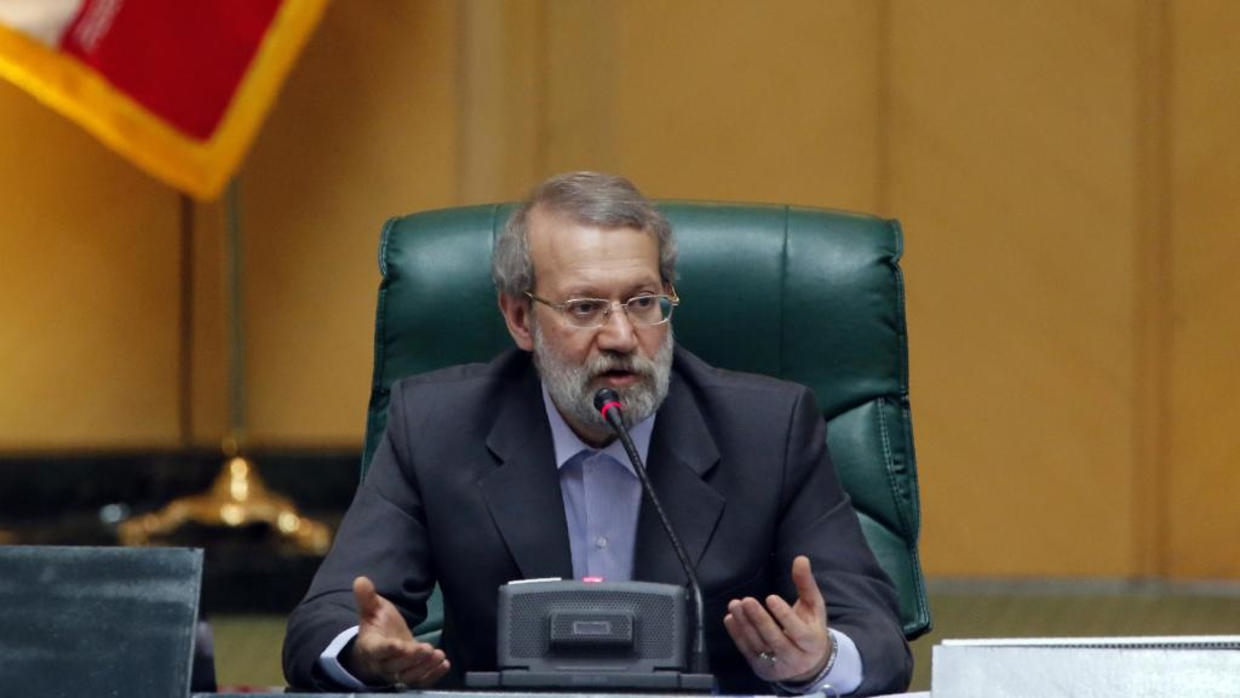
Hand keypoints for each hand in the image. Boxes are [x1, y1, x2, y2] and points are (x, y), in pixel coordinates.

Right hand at [346, 576, 449, 687]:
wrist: (379, 646)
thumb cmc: (377, 625)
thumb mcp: (372, 609)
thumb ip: (367, 597)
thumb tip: (360, 580)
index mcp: (371, 645)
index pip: (378, 649)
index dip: (387, 649)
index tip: (398, 645)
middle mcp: (382, 663)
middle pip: (395, 666)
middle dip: (412, 658)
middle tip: (427, 648)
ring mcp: (396, 672)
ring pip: (408, 676)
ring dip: (424, 667)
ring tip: (439, 655)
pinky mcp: (409, 676)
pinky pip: (419, 681)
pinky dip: (432, 676)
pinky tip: (444, 664)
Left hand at [723, 555, 832, 683]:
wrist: (808, 662)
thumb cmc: (810, 626)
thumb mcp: (814, 606)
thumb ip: (806, 583)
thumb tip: (801, 559)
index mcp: (812, 643)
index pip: (798, 632)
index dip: (784, 616)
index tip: (771, 597)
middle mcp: (795, 658)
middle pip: (775, 641)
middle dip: (759, 620)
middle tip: (746, 601)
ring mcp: (777, 666)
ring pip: (759, 646)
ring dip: (744, 625)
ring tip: (735, 605)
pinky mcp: (761, 668)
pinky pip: (747, 652)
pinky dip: (737, 636)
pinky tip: (730, 619)